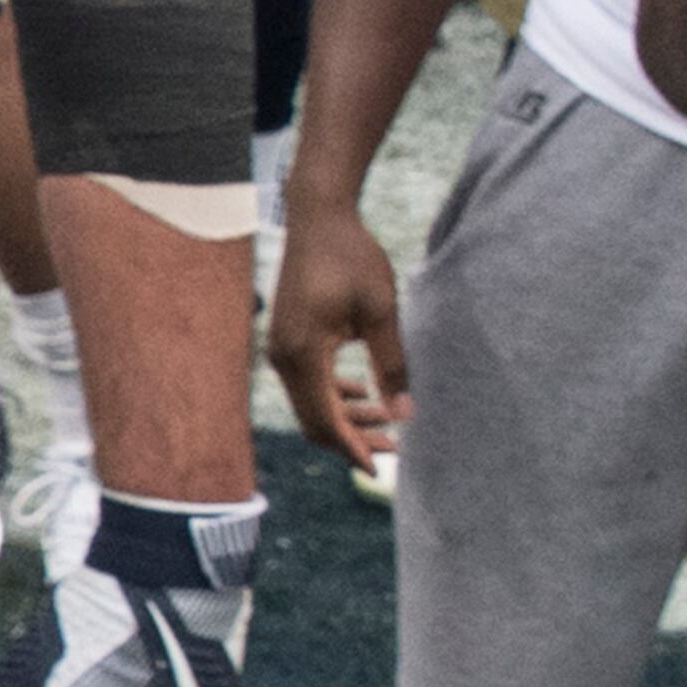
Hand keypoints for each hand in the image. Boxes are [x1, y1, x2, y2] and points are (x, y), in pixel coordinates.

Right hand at [266, 203, 406, 469]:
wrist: (319, 217)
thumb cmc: (352, 257)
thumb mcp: (382, 310)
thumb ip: (392, 365)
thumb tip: (404, 415)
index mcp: (304, 353)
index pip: (325, 419)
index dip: (353, 448)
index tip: (381, 468)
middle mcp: (284, 356)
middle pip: (314, 419)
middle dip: (352, 438)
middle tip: (394, 448)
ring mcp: (281, 348)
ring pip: (311, 402)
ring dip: (345, 416)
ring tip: (386, 420)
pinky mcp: (288, 339)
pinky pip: (307, 382)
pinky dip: (334, 394)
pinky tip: (364, 391)